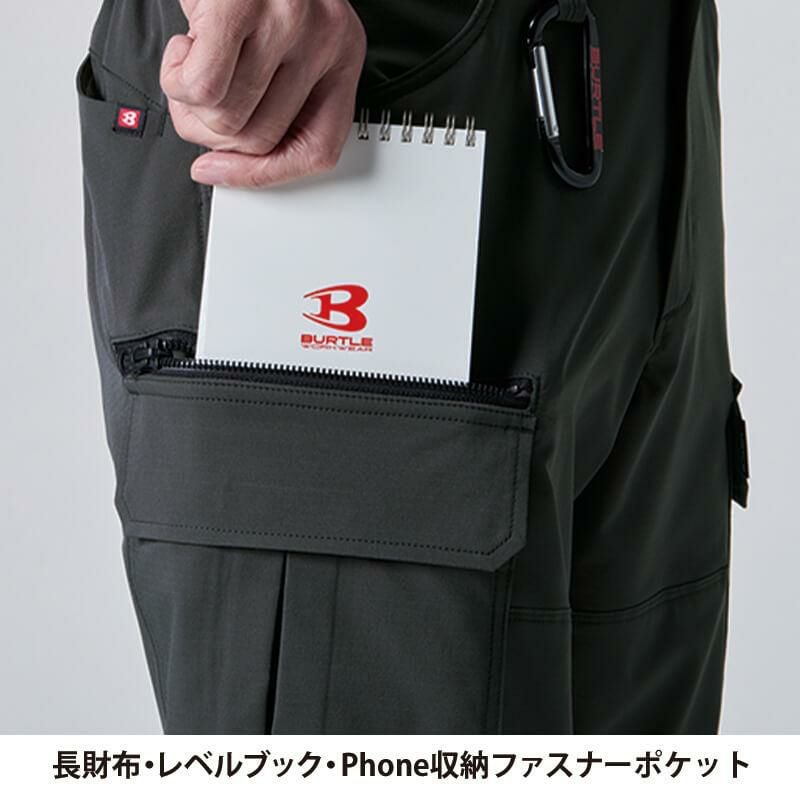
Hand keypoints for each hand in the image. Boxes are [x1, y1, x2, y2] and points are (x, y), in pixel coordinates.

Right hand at [160, 0, 366, 186]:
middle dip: (214, 134)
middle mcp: (324, 38)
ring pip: (229, 120)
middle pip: (262, 140)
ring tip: (193, 64)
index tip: (224, 174)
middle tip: (199, 101)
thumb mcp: (286, 41)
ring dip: (192, 104)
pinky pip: (201, 88)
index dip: (266, 175)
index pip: (317, 148)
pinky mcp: (240, 6)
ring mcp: (287, 22)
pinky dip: (177, 78)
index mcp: (343, 54)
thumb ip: (277, 96)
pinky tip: (184, 47)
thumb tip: (233, 162)